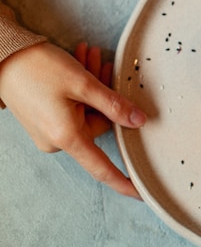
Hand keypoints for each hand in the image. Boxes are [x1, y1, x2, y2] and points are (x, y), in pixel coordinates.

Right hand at [0, 42, 146, 198]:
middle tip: (101, 62)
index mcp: (67, 137)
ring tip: (88, 55)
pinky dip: (79, 90)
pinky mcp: (45, 120)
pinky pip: (73, 109)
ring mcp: (49, 131)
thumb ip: (114, 105)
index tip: (140, 192)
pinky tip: (80, 63)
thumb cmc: (38, 67)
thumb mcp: (83, 84)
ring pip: (87, 111)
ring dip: (92, 86)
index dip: (123, 181)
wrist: (2, 54)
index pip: (102, 168)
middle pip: (99, 123)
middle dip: (104, 94)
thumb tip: (139, 121)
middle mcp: (57, 140)